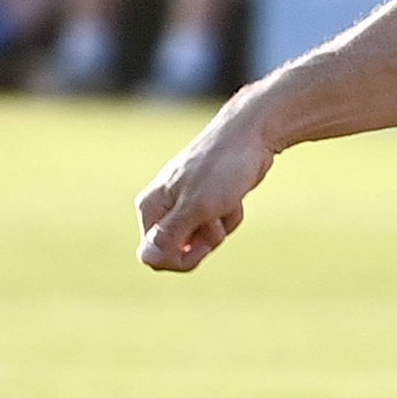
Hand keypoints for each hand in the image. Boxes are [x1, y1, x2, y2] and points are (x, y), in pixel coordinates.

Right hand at [137, 106, 277, 272]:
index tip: (204, 247)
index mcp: (151, 208)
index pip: (153, 256)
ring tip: (227, 201)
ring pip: (202, 240)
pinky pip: (217, 226)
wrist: (251, 137)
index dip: (180, 260)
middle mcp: (163, 207)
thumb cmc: (222, 169)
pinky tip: (235, 197)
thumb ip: (171, 234)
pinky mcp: (206, 201)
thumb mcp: (197, 207)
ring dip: (221, 226)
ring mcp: (185, 204)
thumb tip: (146, 259)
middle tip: (217, 216)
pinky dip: (230, 216)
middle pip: (180, 251)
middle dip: (205, 241)